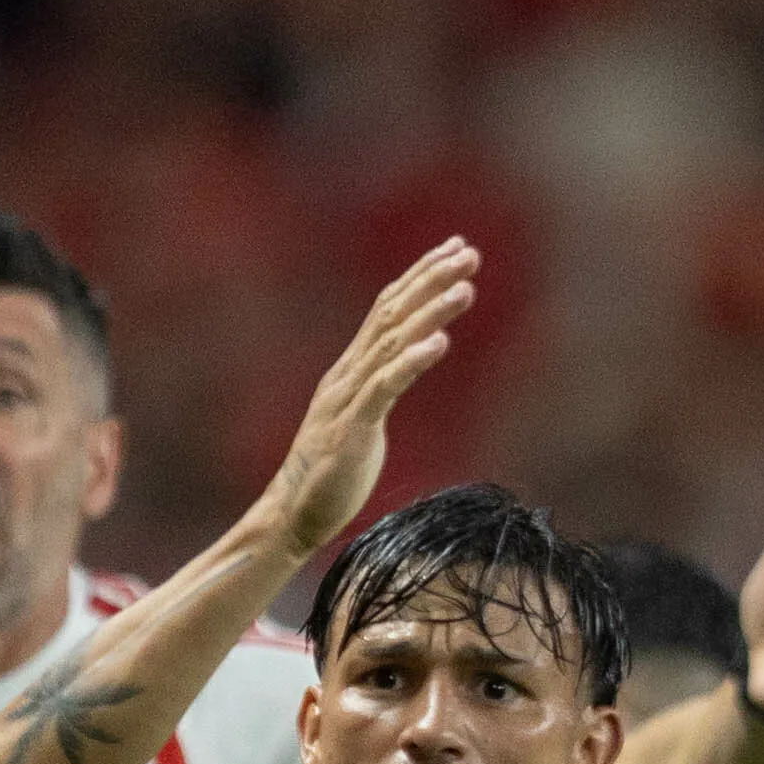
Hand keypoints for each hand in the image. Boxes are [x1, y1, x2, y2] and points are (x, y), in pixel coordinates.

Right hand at [261, 240, 478, 556]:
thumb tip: (400, 368)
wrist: (293, 515)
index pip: (386, 310)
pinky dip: (412, 361)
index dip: (419, 277)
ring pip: (392, 343)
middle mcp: (347, 375)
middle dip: (431, 279)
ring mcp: (348, 400)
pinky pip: (385, 388)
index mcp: (350, 371)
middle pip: (392, 314)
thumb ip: (378, 389)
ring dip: (430, 312)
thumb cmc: (330, 475)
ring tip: (466, 288)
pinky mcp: (352, 429)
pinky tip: (440, 342)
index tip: (453, 248)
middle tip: (470, 252)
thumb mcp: (359, 420)